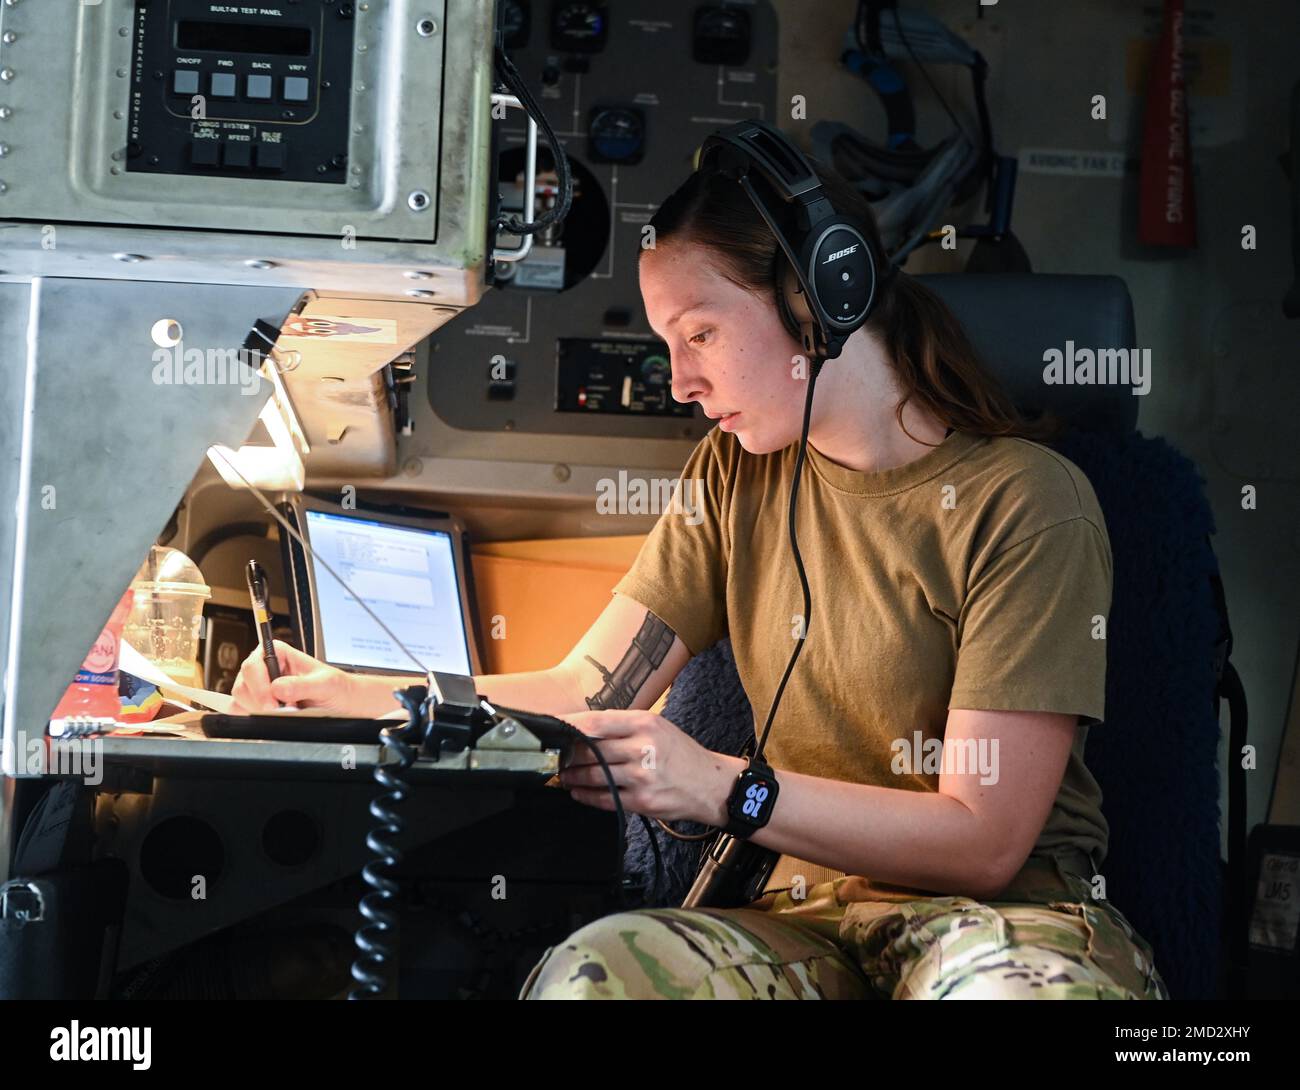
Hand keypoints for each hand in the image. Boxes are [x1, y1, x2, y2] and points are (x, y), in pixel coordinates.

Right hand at [229, 640, 358, 714]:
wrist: (341, 703)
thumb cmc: (335, 687)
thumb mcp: (326, 683)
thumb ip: (302, 685)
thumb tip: (277, 688)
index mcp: (276, 653)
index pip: (253, 665)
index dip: (259, 686)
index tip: (272, 703)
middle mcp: (263, 669)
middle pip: (242, 686)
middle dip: (260, 703)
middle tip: (281, 711)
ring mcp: (257, 688)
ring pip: (240, 701)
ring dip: (258, 712)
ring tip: (285, 712)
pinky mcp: (256, 705)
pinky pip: (242, 713)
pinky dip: (254, 719)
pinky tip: (273, 718)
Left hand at [556, 709, 742, 824]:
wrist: (710, 784)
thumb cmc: (680, 753)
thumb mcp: (656, 726)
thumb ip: (622, 726)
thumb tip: (583, 728)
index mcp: (644, 723)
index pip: (595, 722)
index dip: (568, 726)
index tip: (551, 728)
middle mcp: (642, 747)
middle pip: (590, 750)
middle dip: (567, 755)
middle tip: (555, 756)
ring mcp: (641, 776)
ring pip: (593, 775)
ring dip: (573, 777)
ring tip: (564, 775)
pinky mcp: (641, 801)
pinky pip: (604, 798)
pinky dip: (586, 796)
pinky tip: (579, 792)